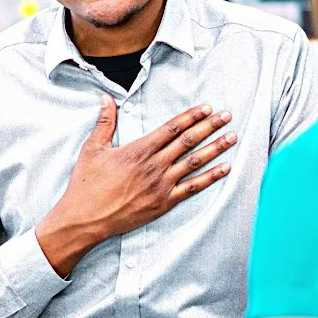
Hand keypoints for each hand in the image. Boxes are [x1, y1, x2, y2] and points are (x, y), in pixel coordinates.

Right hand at [37, 98, 236, 275]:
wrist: (85, 219)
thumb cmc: (86, 185)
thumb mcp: (92, 149)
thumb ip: (105, 122)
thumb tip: (106, 98)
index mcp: (138, 150)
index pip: (171, 128)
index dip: (191, 116)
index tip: (206, 107)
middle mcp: (153, 166)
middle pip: (188, 141)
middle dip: (210, 126)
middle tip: (227, 116)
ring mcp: (161, 185)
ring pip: (194, 162)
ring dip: (215, 148)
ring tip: (232, 137)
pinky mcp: (163, 203)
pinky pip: (192, 188)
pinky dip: (210, 178)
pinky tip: (225, 169)